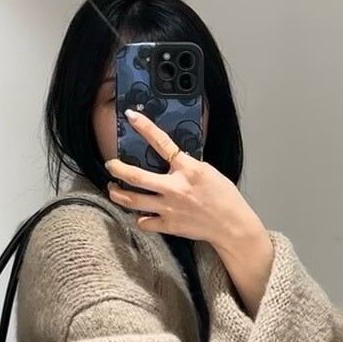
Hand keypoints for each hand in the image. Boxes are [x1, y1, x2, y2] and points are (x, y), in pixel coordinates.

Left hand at [104, 109, 264, 256]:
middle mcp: (175, 188)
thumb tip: (171, 158)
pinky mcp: (168, 226)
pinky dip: (139, 218)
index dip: (145, 127)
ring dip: (117, 194)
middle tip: (110, 164)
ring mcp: (169, 208)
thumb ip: (187, 165)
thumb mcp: (208, 172)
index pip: (162, 143)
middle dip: (117, 169)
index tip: (132, 116)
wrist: (232, 226)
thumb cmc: (224, 197)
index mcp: (188, 169)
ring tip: (113, 189)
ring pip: (132, 201)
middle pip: (136, 177)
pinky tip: (138, 214)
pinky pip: (143, 222)